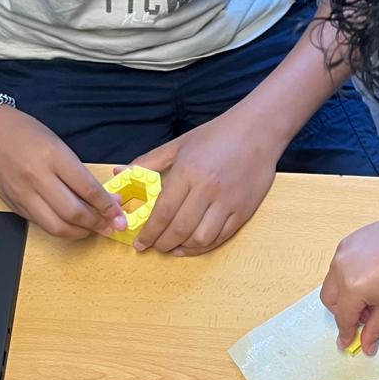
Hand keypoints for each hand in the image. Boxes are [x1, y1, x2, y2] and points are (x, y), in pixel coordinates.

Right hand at [0, 107, 126, 240]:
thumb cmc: (25, 133)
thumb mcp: (57, 144)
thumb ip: (78, 173)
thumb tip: (103, 197)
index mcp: (53, 157)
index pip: (88, 189)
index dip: (107, 206)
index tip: (119, 214)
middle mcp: (37, 178)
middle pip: (74, 213)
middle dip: (97, 224)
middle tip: (110, 226)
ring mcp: (23, 195)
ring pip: (57, 226)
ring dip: (80, 232)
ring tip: (92, 229)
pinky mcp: (14, 206)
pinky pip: (42, 225)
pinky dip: (61, 229)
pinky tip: (72, 226)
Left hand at [131, 107, 278, 255]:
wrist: (258, 131)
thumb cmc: (216, 135)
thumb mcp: (178, 144)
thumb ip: (148, 162)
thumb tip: (120, 173)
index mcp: (188, 171)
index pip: (163, 212)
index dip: (149, 232)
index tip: (140, 243)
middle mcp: (208, 189)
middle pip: (180, 229)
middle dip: (163, 244)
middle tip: (154, 246)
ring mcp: (228, 202)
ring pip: (201, 238)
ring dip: (184, 248)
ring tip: (174, 247)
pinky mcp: (244, 210)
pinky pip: (221, 237)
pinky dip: (204, 246)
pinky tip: (194, 244)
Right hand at [322, 218, 378, 352]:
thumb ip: (375, 328)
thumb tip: (366, 346)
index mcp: (352, 289)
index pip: (343, 318)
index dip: (346, 333)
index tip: (346, 343)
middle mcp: (340, 270)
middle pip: (329, 300)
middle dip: (342, 312)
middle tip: (364, 314)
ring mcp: (341, 254)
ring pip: (332, 282)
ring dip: (344, 294)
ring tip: (369, 293)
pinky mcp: (347, 242)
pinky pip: (339, 266)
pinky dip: (347, 276)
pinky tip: (368, 276)